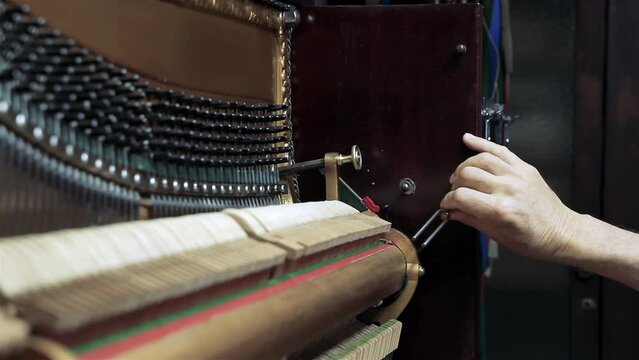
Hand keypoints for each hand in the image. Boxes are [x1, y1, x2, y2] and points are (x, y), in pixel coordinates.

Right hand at [441, 133, 577, 260]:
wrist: (560, 231)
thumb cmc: (531, 239)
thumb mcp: (497, 235)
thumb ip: (470, 218)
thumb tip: (450, 211)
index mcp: (500, 210)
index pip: (461, 196)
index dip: (448, 200)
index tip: (447, 205)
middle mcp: (508, 188)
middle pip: (467, 174)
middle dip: (455, 184)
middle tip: (456, 193)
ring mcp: (517, 174)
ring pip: (480, 159)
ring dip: (464, 166)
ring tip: (460, 176)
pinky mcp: (525, 167)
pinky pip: (500, 150)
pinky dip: (482, 143)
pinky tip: (467, 139)